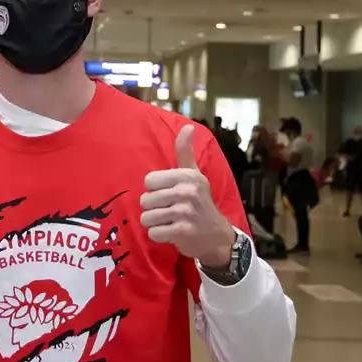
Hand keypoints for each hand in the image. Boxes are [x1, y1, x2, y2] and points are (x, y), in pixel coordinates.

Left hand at [140, 125, 234, 267]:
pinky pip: (153, 233)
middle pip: (145, 200)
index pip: (149, 180)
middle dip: (153, 208)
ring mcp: (185, 213)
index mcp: (187, 176)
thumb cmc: (199, 201)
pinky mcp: (182, 232)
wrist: (216, 235)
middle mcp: (187, 192)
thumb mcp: (194, 175)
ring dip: (154, 223)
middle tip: (170, 210)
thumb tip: (188, 126)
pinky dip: (159, 235)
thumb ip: (185, 152)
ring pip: (146, 217)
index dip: (155, 189)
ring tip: (169, 221)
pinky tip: (172, 232)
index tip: (169, 193)